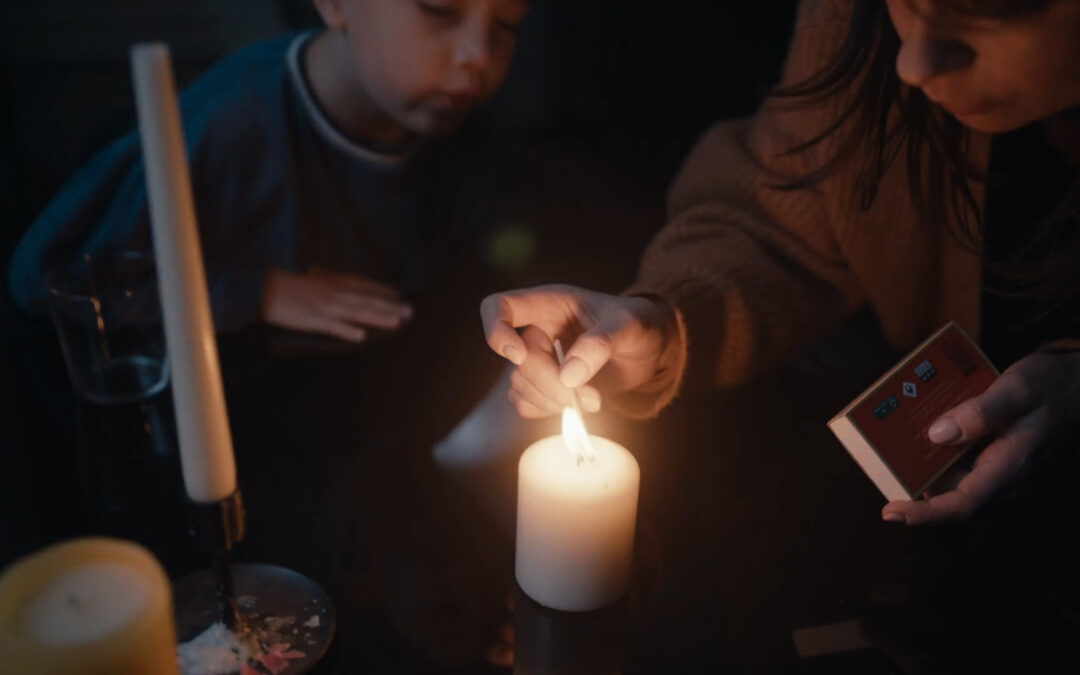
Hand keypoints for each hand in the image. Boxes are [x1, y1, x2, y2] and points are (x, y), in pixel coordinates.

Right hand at [260, 268, 411, 341]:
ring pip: (356, 313)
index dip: (383, 291)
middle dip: (389, 306)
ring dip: (377, 317)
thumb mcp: (311, 279)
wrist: (260, 287)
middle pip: (366, 300)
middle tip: (410, 312)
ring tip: (396, 323)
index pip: (364, 286)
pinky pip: (331, 326)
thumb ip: (328, 282)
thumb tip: (342, 287)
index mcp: (332, 282)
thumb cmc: (284, 283)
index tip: (401, 296)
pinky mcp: (310, 320)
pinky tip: (361, 336)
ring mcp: (323, 307)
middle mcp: (332, 293)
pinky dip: (346, 330)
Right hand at [479, 284, 679, 417]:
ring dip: (552, 402)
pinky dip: (549, 411)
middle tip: (589, 398)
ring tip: (593, 402)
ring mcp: (539, 360)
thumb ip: (600, 343)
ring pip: (520, 387)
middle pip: (518, 362)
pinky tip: (578, 408)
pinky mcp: (546, 386)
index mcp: (548, 304)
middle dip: (550, 385)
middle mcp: (537, 331)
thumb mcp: (629, 326)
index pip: (499, 307)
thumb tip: (568, 376)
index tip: (518, 355)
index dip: (496, 330)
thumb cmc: (640, 324)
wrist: (651, 349)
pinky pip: (527, 404)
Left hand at [882, 350, 1079, 524]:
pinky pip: (963, 462)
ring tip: (897, 433)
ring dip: (926, 460)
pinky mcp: (998, 460)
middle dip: (914, 477)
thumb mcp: (1018, 388)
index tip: (890, 512)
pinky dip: (942, 449)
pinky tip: (926, 425)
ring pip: (954, 476)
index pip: (962, 503)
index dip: (924, 514)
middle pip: (950, 490)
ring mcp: (1002, 471)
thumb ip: (981, 411)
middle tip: (881, 451)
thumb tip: (937, 434)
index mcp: (1010, 466)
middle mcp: (1004, 478)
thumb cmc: (1053, 386)